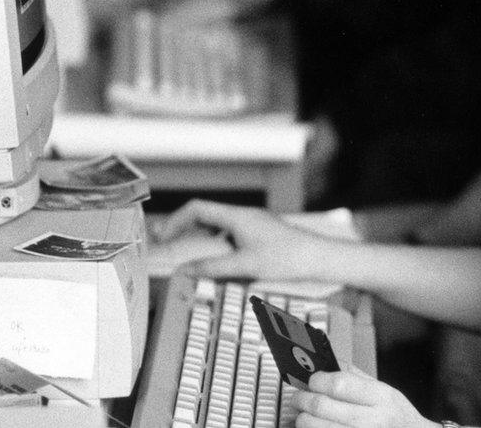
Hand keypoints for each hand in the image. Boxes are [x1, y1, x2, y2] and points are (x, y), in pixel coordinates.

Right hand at [154, 200, 330, 280]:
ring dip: (202, 235)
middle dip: (185, 227)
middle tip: (169, 242)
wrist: (316, 257)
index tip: (163, 235)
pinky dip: (218, 241)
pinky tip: (220, 257)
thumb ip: (212, 268)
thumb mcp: (244, 265)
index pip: (197, 209)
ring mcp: (253, 222)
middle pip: (205, 214)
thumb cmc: (287, 257)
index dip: (175, 220)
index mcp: (236, 216)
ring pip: (218, 223)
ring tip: (191, 251)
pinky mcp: (260, 231)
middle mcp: (244, 215)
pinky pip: (231, 231)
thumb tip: (186, 271)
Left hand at [292, 366, 438, 427]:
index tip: (312, 380)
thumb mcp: (386, 391)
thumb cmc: (398, 418)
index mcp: (381, 398)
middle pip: (322, 406)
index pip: (338, 384)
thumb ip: (357, 377)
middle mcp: (372, 421)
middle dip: (303, 399)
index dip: (318, 380)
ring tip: (303, 415)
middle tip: (298, 397)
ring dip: (303, 420)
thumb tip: (328, 362)